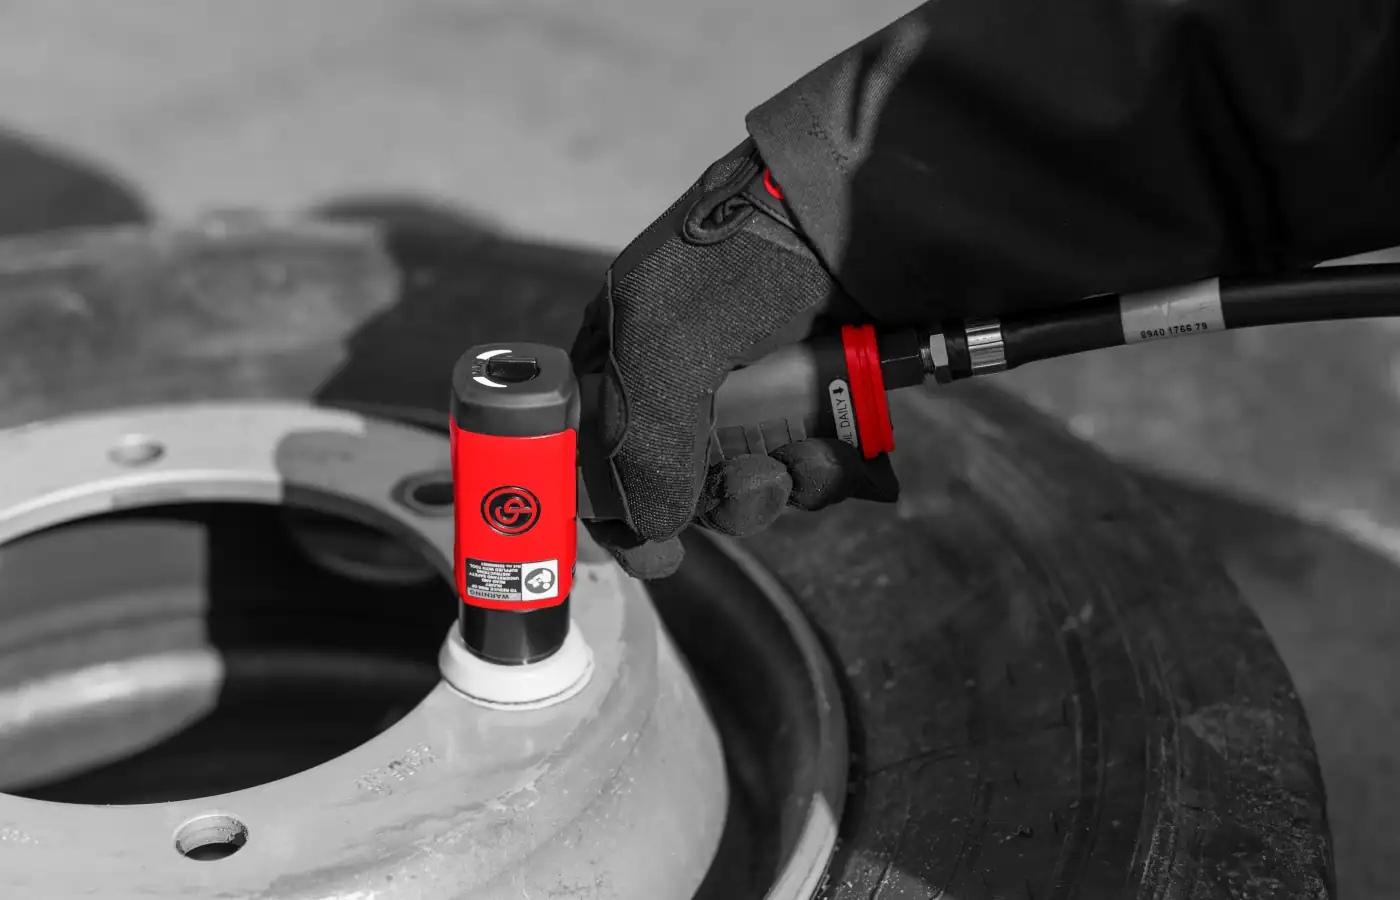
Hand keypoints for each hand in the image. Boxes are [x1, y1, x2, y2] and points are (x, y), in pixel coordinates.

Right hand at [570, 139, 899, 578]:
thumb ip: (642, 440)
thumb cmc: (747, 255)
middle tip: (760, 479)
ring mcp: (756, 390)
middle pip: (686, 486)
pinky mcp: (821, 396)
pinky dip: (834, 474)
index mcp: (624, 358)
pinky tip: (857, 460)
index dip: (622, 513)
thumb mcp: (667, 339)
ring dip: (786, 488)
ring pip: (757, 482)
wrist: (865, 199)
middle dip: (726, 501)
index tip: (660, 552)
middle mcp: (685, 381)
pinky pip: (816, 466)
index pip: (598, 457)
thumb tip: (651, 529)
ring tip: (815, 459)